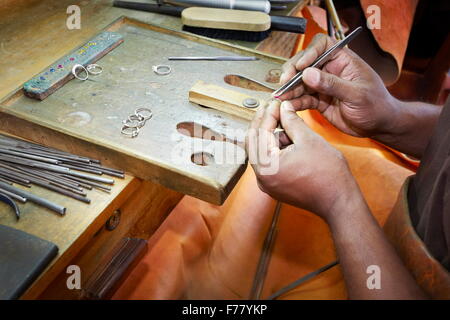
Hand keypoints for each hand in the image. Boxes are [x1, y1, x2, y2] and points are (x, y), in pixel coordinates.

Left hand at [246, 100, 359, 220]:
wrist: (339, 201)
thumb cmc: (328, 175)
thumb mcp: (308, 139)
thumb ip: (291, 121)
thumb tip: (283, 108)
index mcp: (266, 166)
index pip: (259, 132)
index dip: (268, 113)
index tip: (275, 102)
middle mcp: (262, 177)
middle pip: (254, 142)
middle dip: (264, 123)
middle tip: (274, 108)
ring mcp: (268, 184)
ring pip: (261, 152)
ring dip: (271, 136)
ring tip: (287, 123)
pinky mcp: (275, 186)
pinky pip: (269, 163)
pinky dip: (276, 149)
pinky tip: (289, 139)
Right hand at [279, 33, 396, 137]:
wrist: (379, 125)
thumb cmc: (377, 106)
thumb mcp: (357, 94)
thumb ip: (332, 84)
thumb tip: (309, 74)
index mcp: (343, 60)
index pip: (322, 45)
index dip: (309, 53)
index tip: (302, 66)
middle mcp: (330, 70)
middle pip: (305, 64)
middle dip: (293, 72)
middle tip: (285, 83)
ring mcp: (323, 85)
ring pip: (300, 82)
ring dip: (290, 89)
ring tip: (281, 97)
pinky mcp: (319, 100)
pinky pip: (303, 99)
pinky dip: (294, 102)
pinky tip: (288, 106)